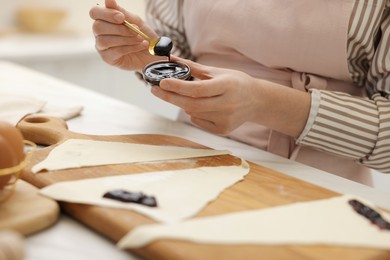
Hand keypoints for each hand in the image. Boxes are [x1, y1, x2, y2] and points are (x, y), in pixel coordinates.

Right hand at [89, 0, 161, 70]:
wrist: (151, 52)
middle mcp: (99, 33)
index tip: (121, 17)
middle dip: (119, 28)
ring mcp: (102, 46)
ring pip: (105, 40)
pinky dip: (130, 47)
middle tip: (136, 30)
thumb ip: (122, 12)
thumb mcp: (134, 21)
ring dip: (126, 38)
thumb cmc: (141, 35)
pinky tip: (141, 45)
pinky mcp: (108, 58)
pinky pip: (115, 51)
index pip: (94, 12)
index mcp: (104, 19)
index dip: (106, 14)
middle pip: (98, 27)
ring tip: (140, 38)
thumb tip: (109, 0)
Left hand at [151, 57, 310, 137]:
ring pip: (193, 113)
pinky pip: (198, 121)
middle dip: (170, 97)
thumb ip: (193, 67)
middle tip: (155, 90)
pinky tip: (200, 106)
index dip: (177, 87)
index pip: (197, 89)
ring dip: (182, 103)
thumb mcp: (217, 71)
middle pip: (192, 104)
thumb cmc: (235, 82)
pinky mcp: (223, 129)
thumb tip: (171, 59)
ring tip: (183, 95)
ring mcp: (226, 119)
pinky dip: (193, 112)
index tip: (161, 82)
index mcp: (227, 86)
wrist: (256, 101)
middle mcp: (228, 105)